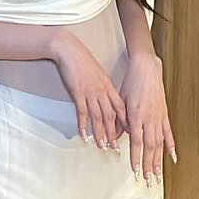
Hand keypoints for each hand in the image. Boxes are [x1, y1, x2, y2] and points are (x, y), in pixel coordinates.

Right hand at [49, 29, 126, 149]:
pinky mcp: (78, 93)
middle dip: (113, 134)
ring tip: (101, 146)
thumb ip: (104, 88)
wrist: (70, 51)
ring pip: (98, 117)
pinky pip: (82, 112)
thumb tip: (107, 99)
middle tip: (115, 148)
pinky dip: (83, 125)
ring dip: (100, 133)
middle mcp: (102, 91)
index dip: (124, 122)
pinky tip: (83, 134)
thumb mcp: (98, 74)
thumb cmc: (83, 61)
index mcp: (108, 87)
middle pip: (110, 116)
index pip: (120, 108)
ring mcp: (90, 92)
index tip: (128, 134)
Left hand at [121, 52, 175, 181]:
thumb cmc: (132, 82)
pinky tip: (172, 157)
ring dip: (159, 160)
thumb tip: (115, 136)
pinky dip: (171, 146)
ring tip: (158, 175)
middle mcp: (149, 119)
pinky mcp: (164, 114)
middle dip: (149, 165)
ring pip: (159, 143)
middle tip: (148, 180)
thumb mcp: (120, 100)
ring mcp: (159, 117)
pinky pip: (168, 133)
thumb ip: (119, 120)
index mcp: (136, 116)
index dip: (136, 158)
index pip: (137, 142)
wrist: (146, 68)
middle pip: (150, 147)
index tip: (135, 170)